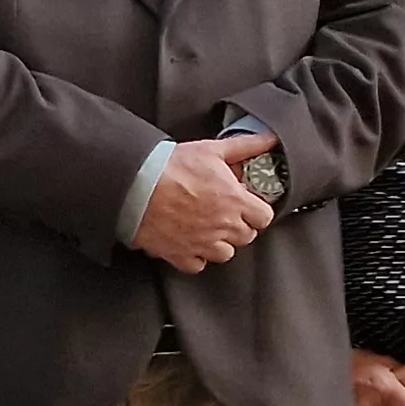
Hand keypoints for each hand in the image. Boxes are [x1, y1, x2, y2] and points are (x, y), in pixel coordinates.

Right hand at [130, 135, 277, 273]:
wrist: (135, 185)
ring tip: (209, 230)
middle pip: (246, 237)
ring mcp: (201, 243)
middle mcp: (222, 226)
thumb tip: (269, 140)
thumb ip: (246, 146)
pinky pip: (197, 265)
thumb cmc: (171, 168)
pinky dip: (196, 257)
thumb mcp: (212, 150)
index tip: (248, 206)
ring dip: (220, 243)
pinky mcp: (179, 253)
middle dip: (240, 226)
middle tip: (227, 215)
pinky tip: (190, 243)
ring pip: (225, 254)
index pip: (264, 217)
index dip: (258, 211)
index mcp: (234, 201)